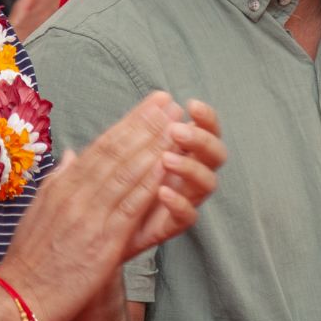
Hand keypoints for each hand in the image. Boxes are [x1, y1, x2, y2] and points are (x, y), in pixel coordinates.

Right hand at [0, 92, 184, 320]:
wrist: (19, 296)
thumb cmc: (29, 258)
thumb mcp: (38, 211)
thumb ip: (58, 180)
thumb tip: (70, 154)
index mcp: (62, 185)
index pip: (100, 146)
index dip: (128, 123)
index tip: (150, 106)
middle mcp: (75, 193)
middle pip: (116, 151)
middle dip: (145, 125)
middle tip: (169, 104)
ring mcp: (89, 215)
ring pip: (126, 171)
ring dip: (154, 145)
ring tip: (177, 126)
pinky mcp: (103, 239)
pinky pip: (131, 204)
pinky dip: (151, 181)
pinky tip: (169, 164)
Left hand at [124, 100, 224, 257]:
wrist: (105, 222)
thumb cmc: (123, 179)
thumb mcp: (130, 147)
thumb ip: (147, 123)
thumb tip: (160, 96)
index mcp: (187, 151)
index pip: (208, 130)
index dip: (206, 118)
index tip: (191, 104)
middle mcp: (193, 174)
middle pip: (216, 155)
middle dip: (201, 140)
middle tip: (177, 131)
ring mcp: (187, 199)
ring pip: (207, 183)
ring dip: (190, 168)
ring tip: (166, 159)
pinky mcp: (175, 224)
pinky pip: (188, 216)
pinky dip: (178, 202)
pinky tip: (162, 191)